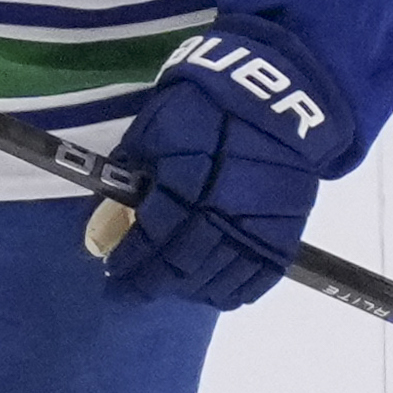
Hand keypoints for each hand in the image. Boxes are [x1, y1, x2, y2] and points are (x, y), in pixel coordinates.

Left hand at [93, 23, 341, 308]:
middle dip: (149, 283)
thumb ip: (130, 180)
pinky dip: (232, 292)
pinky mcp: (287, 231)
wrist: (275, 99)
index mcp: (185, 182)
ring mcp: (259, 225)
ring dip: (186, 290)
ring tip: (167, 288)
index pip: (151, 237)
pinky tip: (211, 293)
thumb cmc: (201, 108)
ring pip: (217, 278)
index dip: (128, 260)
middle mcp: (223, 210)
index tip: (111, 271)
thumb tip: (105, 228)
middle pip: (182, 265)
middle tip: (128, 292)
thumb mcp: (152, 133)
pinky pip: (259, 277)